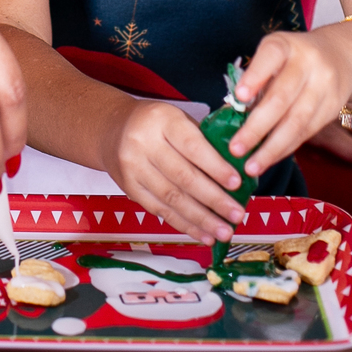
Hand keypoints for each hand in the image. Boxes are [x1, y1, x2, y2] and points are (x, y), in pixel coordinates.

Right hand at [105, 101, 247, 244]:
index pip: (192, 146)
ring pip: (172, 198)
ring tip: (224, 231)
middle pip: (183, 176)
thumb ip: (204, 138)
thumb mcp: (177, 118)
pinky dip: (185, 225)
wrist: (112, 130)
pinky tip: (203, 234)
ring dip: (202, 219)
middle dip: (214, 199)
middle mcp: (144, 143)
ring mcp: (134, 167)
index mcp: (162, 120)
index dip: (216, 167)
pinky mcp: (129, 188)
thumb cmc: (156, 124)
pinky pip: (160, 210)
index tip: (237, 184)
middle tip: (237, 214)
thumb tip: (239, 168)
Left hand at [229, 31, 351, 175]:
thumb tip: (233, 114)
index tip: (239, 97)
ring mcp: (324, 86)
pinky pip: (306, 132)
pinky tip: (270, 158)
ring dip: (271, 148)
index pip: (269, 57)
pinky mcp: (333, 107)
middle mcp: (308, 63)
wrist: (338, 56)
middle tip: (235, 149)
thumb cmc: (291, 59)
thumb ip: (256, 80)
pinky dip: (286, 148)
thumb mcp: (273, 56)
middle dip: (256, 127)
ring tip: (251, 166)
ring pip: (296, 122)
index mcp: (285, 45)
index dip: (255, 77)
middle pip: (281, 98)